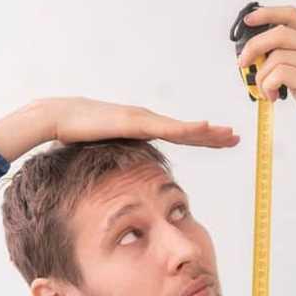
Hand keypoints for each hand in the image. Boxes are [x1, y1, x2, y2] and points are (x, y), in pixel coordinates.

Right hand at [40, 96, 239, 147]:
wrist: (60, 117)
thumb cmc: (78, 134)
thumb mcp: (107, 151)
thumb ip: (120, 160)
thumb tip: (125, 178)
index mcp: (143, 128)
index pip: (179, 134)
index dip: (202, 137)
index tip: (222, 140)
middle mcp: (147, 120)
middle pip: (187, 130)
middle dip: (213, 135)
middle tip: (236, 138)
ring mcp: (143, 119)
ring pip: (183, 128)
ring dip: (208, 132)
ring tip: (229, 135)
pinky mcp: (136, 122)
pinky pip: (167, 128)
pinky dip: (188, 129)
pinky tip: (206, 128)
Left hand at [236, 4, 295, 147]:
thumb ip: (287, 63)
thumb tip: (256, 58)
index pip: (291, 15)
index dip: (267, 14)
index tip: (248, 21)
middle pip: (278, 33)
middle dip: (253, 48)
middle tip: (243, 64)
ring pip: (276, 57)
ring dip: (261, 77)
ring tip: (265, 92)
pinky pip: (280, 74)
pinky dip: (268, 86)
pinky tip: (273, 97)